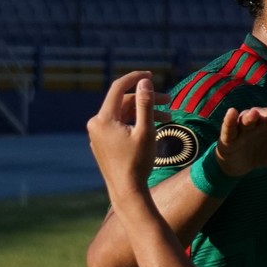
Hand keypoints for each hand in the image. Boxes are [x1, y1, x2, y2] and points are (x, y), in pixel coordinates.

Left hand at [87, 71, 168, 201]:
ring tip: (168, 120)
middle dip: (146, 100)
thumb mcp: (146, 131)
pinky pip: (118, 127)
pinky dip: (134, 124)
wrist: (127, 191)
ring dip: (143, 114)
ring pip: (122, 116)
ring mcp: (97, 136)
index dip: (136, 78)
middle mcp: (96, 124)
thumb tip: (144, 82)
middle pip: (123, 103)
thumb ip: (145, 104)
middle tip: (170, 102)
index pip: (118, 88)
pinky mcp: (102, 145)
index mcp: (104, 118)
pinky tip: (152, 130)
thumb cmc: (138, 162)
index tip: (152, 75)